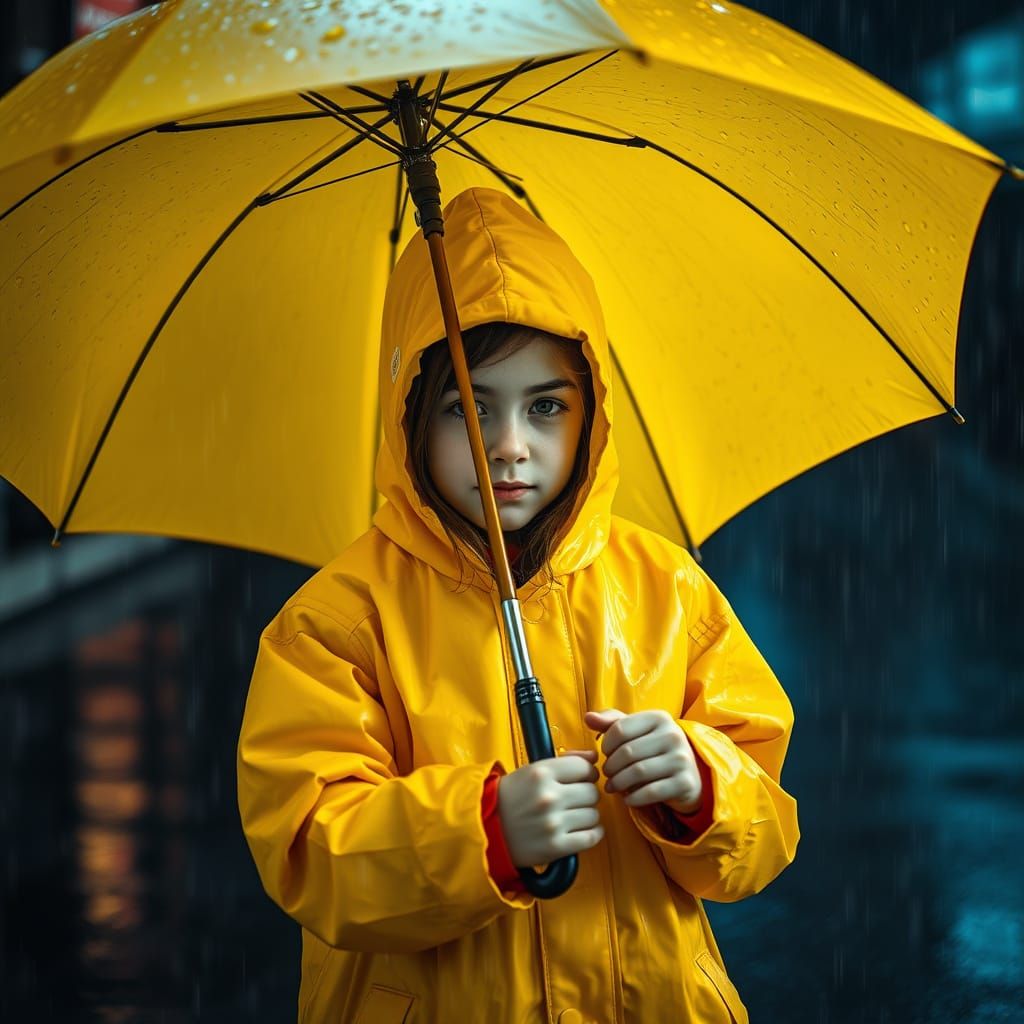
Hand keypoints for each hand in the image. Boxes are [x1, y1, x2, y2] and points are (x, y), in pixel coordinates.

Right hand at [496, 750, 604, 868]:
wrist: (486, 828)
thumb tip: (594, 756)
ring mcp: (553, 823)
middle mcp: (549, 796)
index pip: (585, 767)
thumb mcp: (532, 770)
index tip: (583, 779)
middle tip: (575, 799)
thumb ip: (566, 761)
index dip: (587, 773)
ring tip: (573, 816)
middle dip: (587, 795)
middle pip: (592, 792)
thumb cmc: (511, 797)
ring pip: (594, 815)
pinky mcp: (556, 846)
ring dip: (587, 816)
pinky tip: (580, 831)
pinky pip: (591, 837)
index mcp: (542, 773)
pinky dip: (591, 834)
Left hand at [584, 709, 702, 813]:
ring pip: (637, 772)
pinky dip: (633, 797)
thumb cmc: (653, 748)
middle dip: (611, 766)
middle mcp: (674, 735)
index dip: (606, 744)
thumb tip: (588, 717)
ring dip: (618, 783)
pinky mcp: (685, 782)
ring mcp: (682, 759)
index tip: (606, 753)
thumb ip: (611, 722)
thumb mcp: (635, 731)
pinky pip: (651, 792)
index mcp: (659, 717)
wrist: (687, 773)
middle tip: (607, 774)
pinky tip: (627, 798)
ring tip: (612, 786)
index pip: (620, 729)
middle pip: (627, 752)